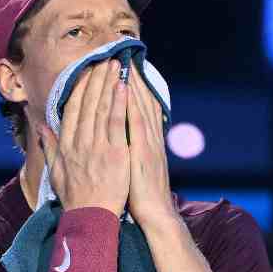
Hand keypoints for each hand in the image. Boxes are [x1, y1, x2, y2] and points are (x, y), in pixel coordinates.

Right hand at [37, 59, 129, 216]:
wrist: (92, 219)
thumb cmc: (76, 199)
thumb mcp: (56, 173)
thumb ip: (49, 148)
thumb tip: (41, 128)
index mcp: (66, 146)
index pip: (71, 109)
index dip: (79, 87)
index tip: (86, 71)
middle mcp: (79, 143)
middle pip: (87, 103)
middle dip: (95, 78)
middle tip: (103, 59)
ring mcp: (98, 147)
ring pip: (102, 108)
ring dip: (107, 84)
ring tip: (115, 65)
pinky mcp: (116, 153)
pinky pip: (118, 123)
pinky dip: (120, 103)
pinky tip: (124, 86)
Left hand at [126, 70, 177, 229]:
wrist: (154, 214)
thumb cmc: (140, 195)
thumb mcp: (134, 169)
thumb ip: (127, 150)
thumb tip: (117, 138)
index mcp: (145, 141)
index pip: (137, 108)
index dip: (130, 88)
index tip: (121, 70)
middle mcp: (149, 137)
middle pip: (140, 101)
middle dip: (131, 79)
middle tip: (121, 57)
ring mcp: (147, 142)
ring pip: (139, 106)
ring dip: (131, 84)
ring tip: (122, 63)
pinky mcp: (143, 150)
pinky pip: (136, 122)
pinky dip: (132, 103)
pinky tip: (125, 88)